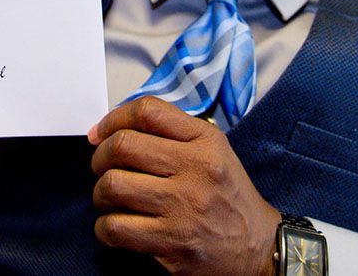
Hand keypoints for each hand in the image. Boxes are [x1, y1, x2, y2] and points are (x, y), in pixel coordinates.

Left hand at [88, 96, 279, 274]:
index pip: (147, 111)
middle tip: (102, 168)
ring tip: (111, 199)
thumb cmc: (227, 195)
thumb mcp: (212, 149)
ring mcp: (183, 207)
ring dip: (101, 193)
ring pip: (113, 186)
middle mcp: (196, 169)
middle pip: (122, 146)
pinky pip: (115, 227)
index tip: (100, 133)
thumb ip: (170, 131)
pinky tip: (116, 225)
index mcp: (205, 141)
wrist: (257, 246)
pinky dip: (105, 227)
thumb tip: (109, 130)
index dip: (113, 119)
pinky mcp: (173, 243)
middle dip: (100, 157)